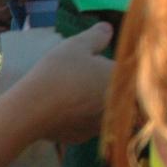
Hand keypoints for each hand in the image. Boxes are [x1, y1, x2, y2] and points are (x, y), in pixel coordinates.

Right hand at [21, 22, 114, 144]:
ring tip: (78, 91)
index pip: (136, 74)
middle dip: (113, 85)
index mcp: (123, 81)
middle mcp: (118, 105)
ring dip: (99, 102)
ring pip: (107, 110)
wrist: (30, 111)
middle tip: (93, 76)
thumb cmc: (59, 73)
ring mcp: (101, 124)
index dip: (126, 68)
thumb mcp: (77, 45)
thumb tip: (109, 29)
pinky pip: (88, 124)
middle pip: (123, 94)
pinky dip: (82, 116)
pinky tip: (66, 108)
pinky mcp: (83, 137)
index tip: (112, 63)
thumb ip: (97, 36)